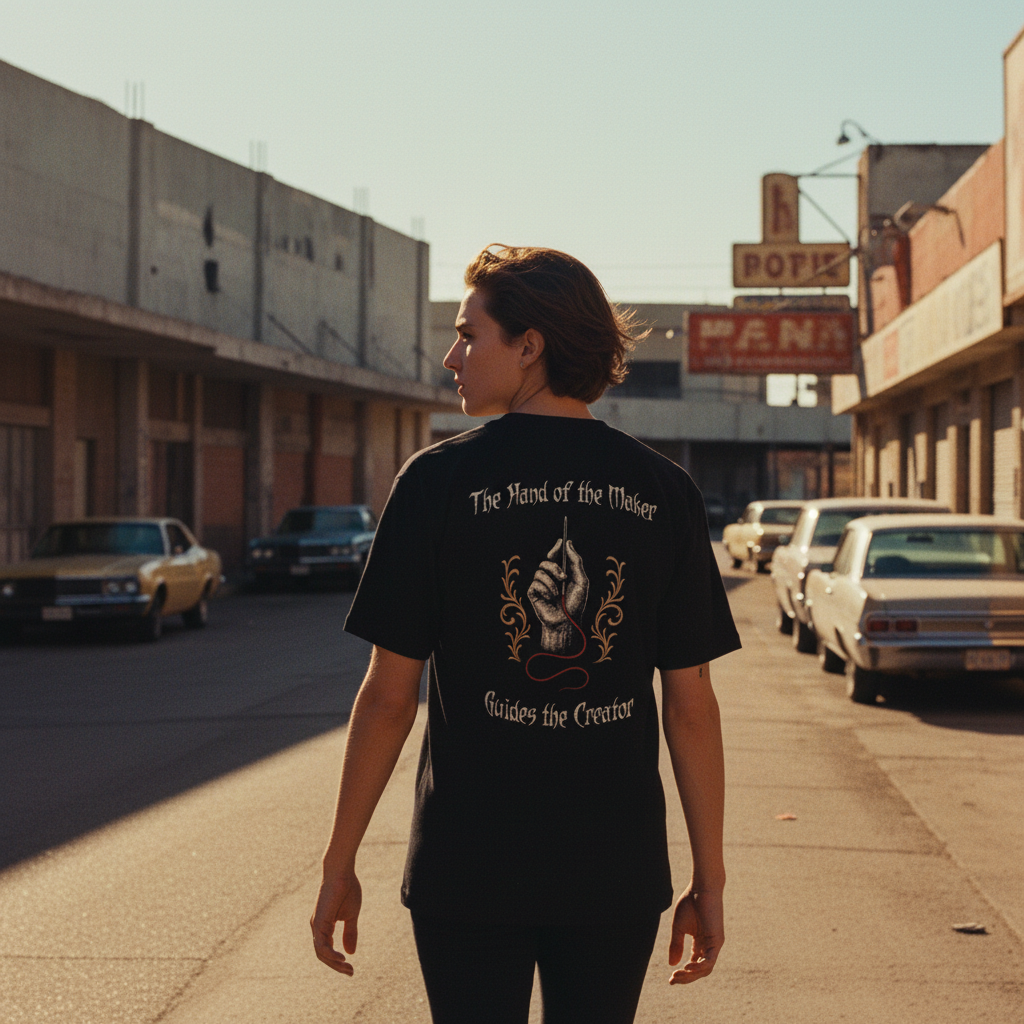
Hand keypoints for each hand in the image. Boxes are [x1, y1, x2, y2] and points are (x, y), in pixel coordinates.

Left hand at [310, 867, 361, 975]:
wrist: (342, 871)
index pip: (327, 950)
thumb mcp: (351, 915)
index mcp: (324, 926)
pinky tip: (342, 958)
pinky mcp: (319, 922)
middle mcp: (317, 928)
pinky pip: (321, 945)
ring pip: (321, 953)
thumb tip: (351, 952)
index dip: (337, 961)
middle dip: (336, 966)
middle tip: (350, 972)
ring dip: (334, 963)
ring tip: (347, 968)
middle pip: (323, 955)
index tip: (351, 969)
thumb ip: (349, 933)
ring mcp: (316, 925)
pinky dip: (331, 955)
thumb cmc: (347, 889)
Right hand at [527, 539, 588, 653]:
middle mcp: (551, 577)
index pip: (557, 556)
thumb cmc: (575, 604)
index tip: (561, 540)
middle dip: (554, 567)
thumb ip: (576, 562)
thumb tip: (568, 544)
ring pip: (540, 571)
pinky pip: (535, 583)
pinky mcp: (533, 593)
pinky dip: (545, 590)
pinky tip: (550, 598)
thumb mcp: (581, 581)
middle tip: (563, 577)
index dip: (557, 547)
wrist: (566, 622)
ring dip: (551, 582)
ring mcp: (541, 585)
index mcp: (562, 573)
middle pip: (546, 561)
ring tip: (558, 594)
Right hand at [668, 887, 723, 984]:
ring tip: (679, 974)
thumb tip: (672, 965)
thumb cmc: (690, 903)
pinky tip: (688, 967)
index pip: (692, 964)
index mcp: (699, 942)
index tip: (670, 980)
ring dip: (691, 975)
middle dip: (686, 977)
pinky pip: (710, 960)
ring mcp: (714, 944)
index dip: (682, 974)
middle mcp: (708, 946)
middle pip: (699, 970)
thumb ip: (676, 945)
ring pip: (705, 969)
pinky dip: (699, 966)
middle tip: (673, 979)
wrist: (701, 888)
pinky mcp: (717, 941)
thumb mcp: (678, 927)